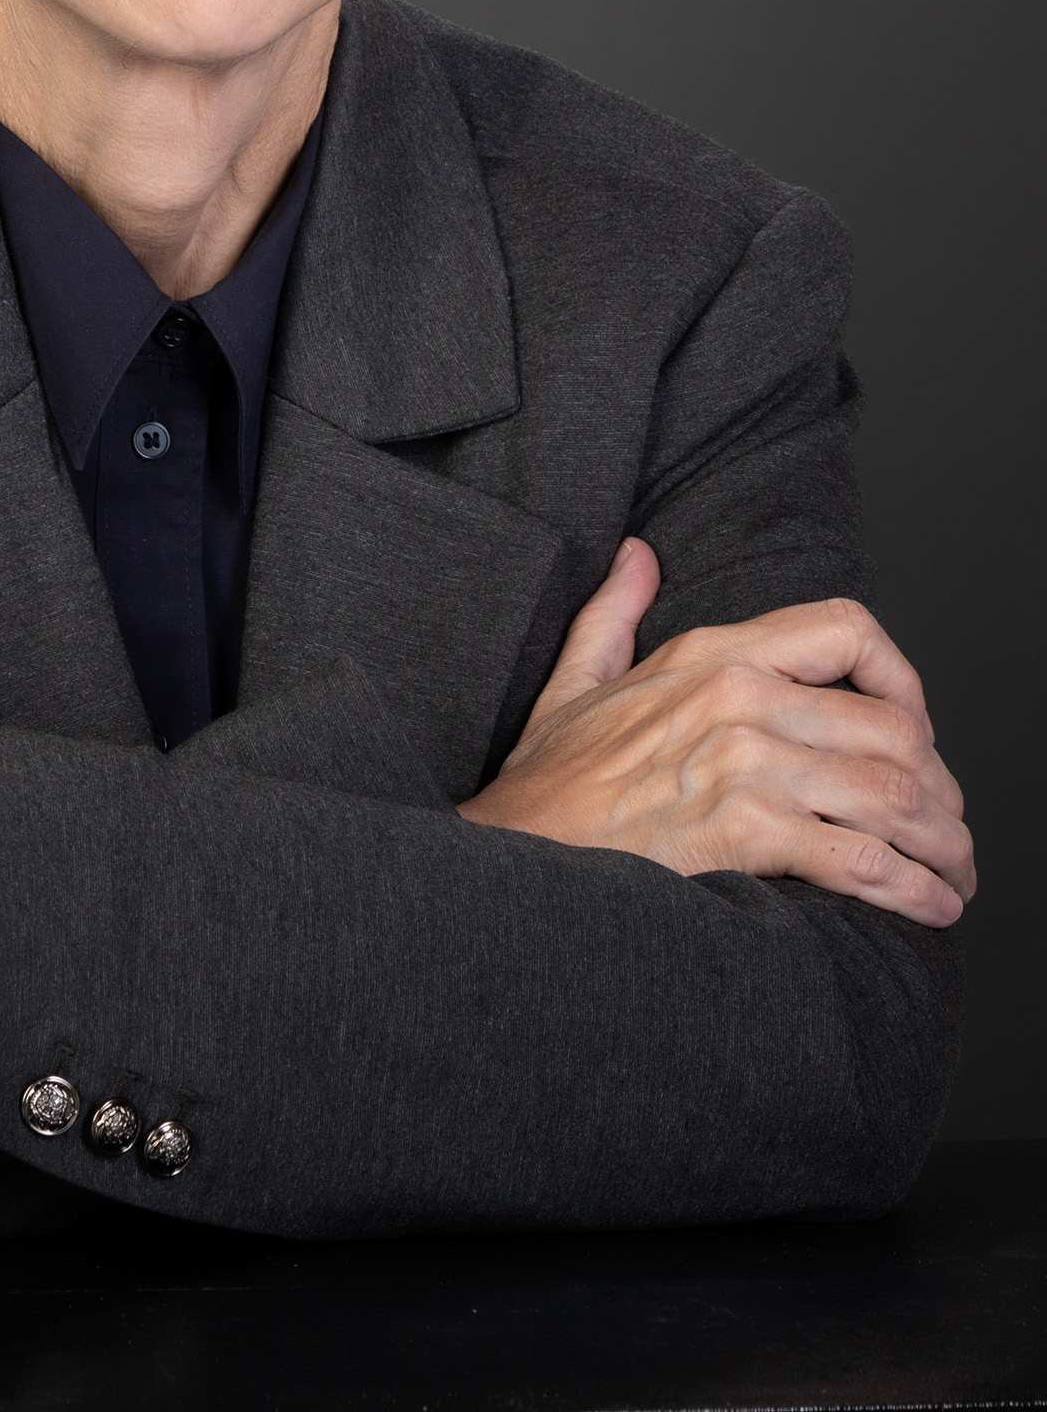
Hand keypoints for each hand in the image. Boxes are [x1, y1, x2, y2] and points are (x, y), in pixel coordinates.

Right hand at [459, 540, 974, 926]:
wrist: (510, 861)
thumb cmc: (545, 787)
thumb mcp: (573, 682)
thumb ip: (612, 613)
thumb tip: (636, 555)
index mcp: (708, 653)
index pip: (847, 630)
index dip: (903, 682)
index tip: (912, 731)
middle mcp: (737, 695)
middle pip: (892, 726)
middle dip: (939, 788)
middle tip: (947, 829)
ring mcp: (743, 761)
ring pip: (893, 792)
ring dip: (943, 845)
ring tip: (953, 878)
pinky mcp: (744, 832)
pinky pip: (863, 859)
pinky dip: (913, 889)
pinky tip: (927, 908)